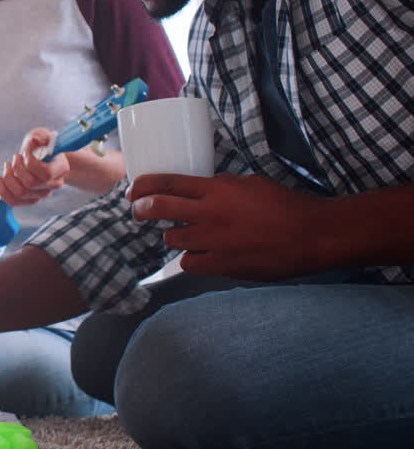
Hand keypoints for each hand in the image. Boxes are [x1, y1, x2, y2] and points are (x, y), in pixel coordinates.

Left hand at [0, 127, 67, 205]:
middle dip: (17, 168)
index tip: (25, 153)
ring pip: (20, 193)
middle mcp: (53, 184)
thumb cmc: (43, 146)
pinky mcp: (30, 199)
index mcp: (61, 169)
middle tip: (16, 157)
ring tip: (8, 166)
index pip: (45, 173)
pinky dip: (4, 190)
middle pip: (30, 183)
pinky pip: (13, 201)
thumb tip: (35, 141)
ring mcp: (42, 194)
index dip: (30, 162)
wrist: (46, 158)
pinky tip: (2, 178)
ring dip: (9, 177)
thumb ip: (40, 136)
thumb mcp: (43, 135)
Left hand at [129, 173, 330, 279]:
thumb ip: (220, 188)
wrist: (314, 235)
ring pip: (173, 239)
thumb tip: (199, 192)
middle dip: (142, 210)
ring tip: (188, 234)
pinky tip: (203, 254)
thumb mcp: (250, 184)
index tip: (133, 191)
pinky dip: (192, 259)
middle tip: (138, 212)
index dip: (143, 186)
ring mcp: (215, 241)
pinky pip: (190, 263)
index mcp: (218, 190)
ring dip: (175, 236)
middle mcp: (211, 214)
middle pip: (159, 208)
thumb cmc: (286, 206)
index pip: (167, 182)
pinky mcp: (223, 265)